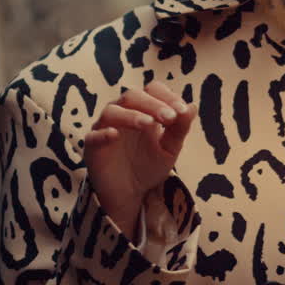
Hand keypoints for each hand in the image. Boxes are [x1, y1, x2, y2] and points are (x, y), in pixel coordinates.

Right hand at [83, 80, 196, 238]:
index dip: (167, 96)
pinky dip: (103, 133)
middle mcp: (122, 114)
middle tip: (170, 118)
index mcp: (142, 110)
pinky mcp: (92, 147)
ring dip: (132, 115)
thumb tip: (192, 106)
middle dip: (153, 104)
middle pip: (132, 96)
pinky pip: (93, 136)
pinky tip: (114, 135)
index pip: (152, 90)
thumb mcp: (170, 149)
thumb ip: (179, 129)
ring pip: (112, 111)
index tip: (182, 111)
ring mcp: (105, 128)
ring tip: (150, 125)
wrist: (130, 194)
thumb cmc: (149, 166)